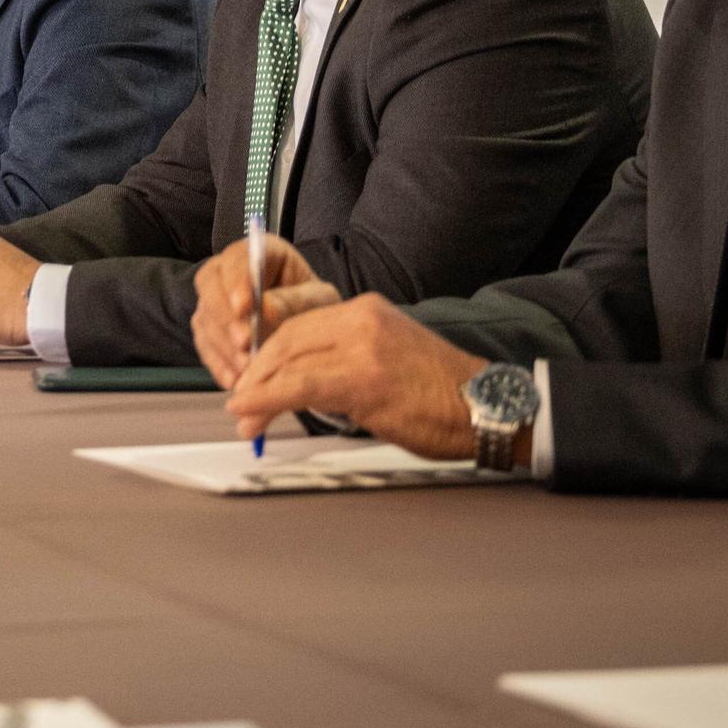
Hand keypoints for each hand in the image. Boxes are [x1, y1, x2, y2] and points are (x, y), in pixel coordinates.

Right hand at [191, 233, 338, 386]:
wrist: (313, 332)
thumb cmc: (317, 308)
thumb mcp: (318, 300)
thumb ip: (293, 301)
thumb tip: (264, 309)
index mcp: (261, 252)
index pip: (239, 257)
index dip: (237, 280)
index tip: (244, 306)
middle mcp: (230, 272)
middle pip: (210, 284)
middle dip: (225, 316)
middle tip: (245, 341)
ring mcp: (216, 300)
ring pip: (205, 317)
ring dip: (224, 345)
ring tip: (247, 367)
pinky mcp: (209, 329)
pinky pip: (205, 346)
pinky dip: (219, 364)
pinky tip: (235, 380)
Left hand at [226, 292, 488, 458]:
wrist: (488, 407)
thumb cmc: (441, 392)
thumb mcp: (386, 357)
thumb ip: (344, 359)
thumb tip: (297, 381)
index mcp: (365, 311)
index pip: (297, 324)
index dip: (266, 353)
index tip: (250, 376)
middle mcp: (361, 320)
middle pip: (286, 339)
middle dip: (255, 372)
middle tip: (240, 401)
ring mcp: (363, 347)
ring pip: (288, 361)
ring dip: (256, 392)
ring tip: (243, 416)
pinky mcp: (364, 379)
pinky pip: (301, 387)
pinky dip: (268, 400)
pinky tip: (253, 413)